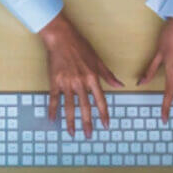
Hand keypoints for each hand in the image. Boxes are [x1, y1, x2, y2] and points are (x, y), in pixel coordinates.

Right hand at [38, 12, 123, 137]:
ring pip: (69, 106)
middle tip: (89, 135)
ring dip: (70, 121)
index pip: (100, 100)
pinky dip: (52, 110)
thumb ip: (108, 75)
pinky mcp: (54, 81)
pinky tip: (52, 119)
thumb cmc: (80, 46)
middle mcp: (80, 82)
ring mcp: (66, 83)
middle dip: (87, 123)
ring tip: (72, 132)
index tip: (105, 125)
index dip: (103, 114)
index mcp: (92, 78)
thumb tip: (120, 85)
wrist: (60, 37)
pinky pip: (53, 99)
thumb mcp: (97, 60)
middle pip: (84, 107)